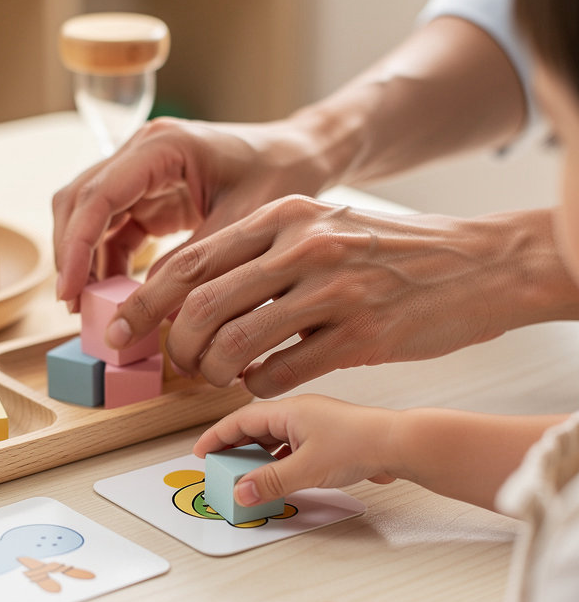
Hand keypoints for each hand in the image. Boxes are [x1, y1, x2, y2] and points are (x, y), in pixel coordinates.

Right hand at [52, 116, 328, 307]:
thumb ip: (193, 262)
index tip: (69, 292)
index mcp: (162, 146)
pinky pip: (112, 230)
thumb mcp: (241, 223)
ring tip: (90, 309)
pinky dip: (106, 263)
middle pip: (79, 202)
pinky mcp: (148, 196)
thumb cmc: (281, 175)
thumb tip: (148, 307)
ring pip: (88, 217)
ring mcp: (141, 173)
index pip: (97, 196)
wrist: (303, 155)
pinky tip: (115, 296)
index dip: (76, 246)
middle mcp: (141, 152)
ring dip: (84, 262)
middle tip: (74, 307)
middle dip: (71, 256)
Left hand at [108, 197, 524, 396]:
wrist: (477, 263)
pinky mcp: (360, 333)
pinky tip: (262, 380)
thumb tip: (192, 296)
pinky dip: (258, 385)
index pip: (192, 260)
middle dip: (175, 344)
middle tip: (175, 363)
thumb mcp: (320, 226)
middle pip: (203, 304)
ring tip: (217, 376)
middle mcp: (303, 245)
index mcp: (283, 215)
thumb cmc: (389, 251)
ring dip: (213, 371)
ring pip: (236, 342)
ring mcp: (333, 289)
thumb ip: (259, 254)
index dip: (148, 301)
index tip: (123, 331)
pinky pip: (282, 372)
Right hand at [193, 394, 399, 506]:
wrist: (402, 445)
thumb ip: (271, 482)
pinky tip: (278, 477)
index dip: (217, 436)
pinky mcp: (328, 440)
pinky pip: (291, 448)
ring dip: (256, 457)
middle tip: (218, 468)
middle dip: (234, 448)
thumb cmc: (361, 444)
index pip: (240, 420)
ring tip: (244, 476)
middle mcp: (299, 413)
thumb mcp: (308, 468)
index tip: (201, 452)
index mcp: (289, 410)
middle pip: (254, 428)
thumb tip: (241, 493)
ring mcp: (314, 425)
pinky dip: (277, 462)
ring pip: (273, 439)